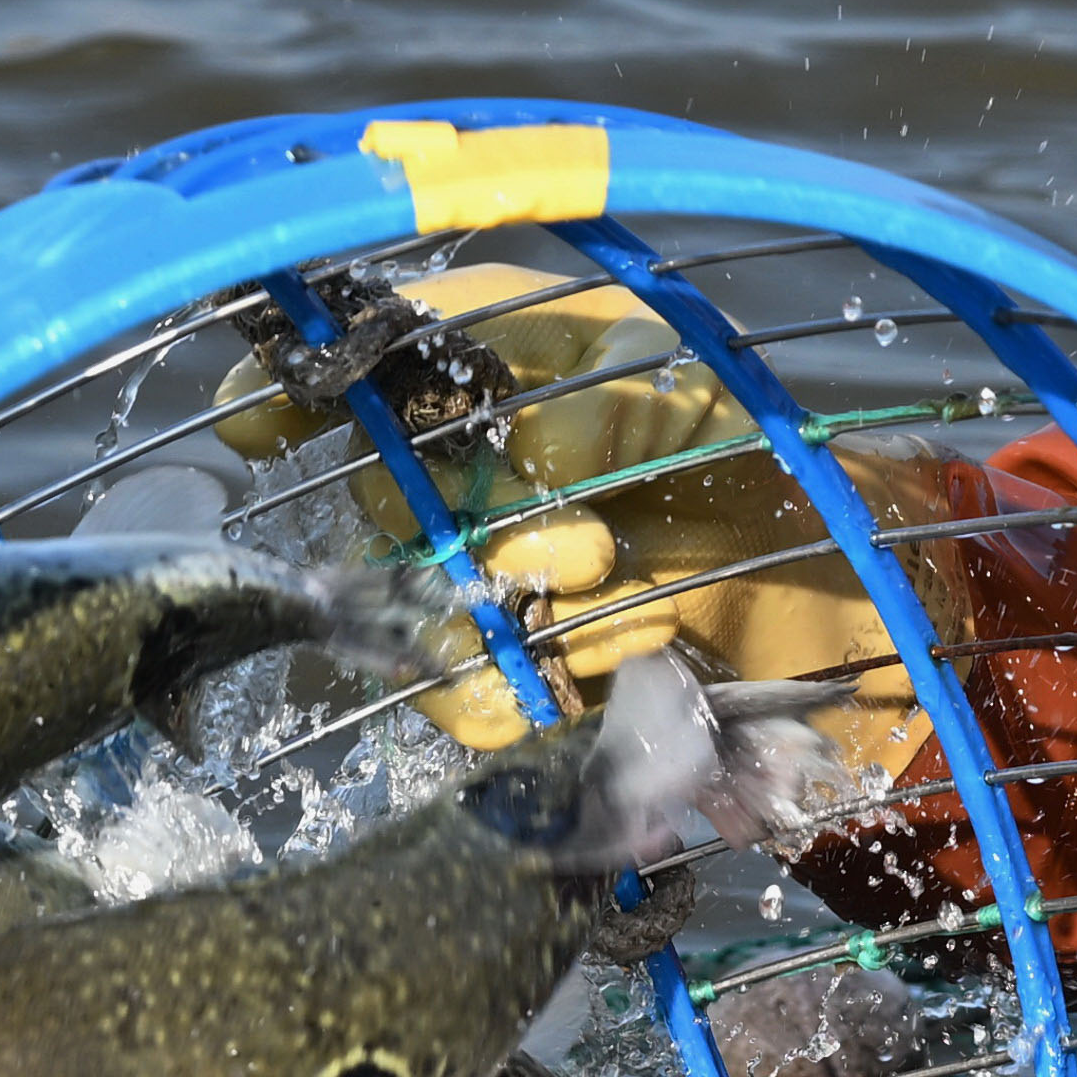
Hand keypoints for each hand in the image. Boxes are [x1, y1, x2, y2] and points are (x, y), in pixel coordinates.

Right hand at [214, 265, 964, 741]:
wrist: (816, 563)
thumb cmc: (732, 439)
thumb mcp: (664, 384)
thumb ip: (583, 412)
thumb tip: (527, 471)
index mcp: (475, 375)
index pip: (345, 377)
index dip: (288, 392)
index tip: (260, 417)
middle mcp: (457, 476)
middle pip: (379, 505)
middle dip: (474, 519)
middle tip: (587, 540)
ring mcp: (476, 579)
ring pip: (417, 610)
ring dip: (514, 605)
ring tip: (615, 585)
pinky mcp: (514, 673)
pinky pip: (468, 701)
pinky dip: (530, 689)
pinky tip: (616, 651)